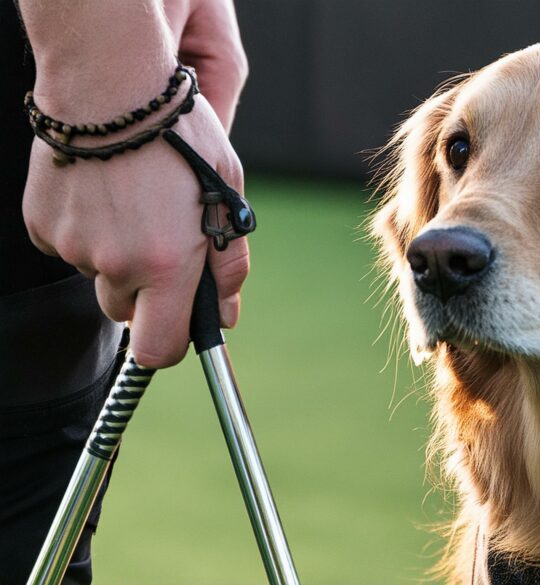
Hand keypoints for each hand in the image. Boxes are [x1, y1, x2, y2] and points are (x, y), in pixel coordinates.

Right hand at [19, 0, 249, 368]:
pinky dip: (87, 231)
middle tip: (162, 237)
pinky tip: (103, 191)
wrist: (111, 86)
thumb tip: (227, 316)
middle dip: (147, 288)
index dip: (173, 343)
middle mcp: (116, 263)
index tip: (182, 325)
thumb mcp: (228, 197)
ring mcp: (74, 246)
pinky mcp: (42, 226)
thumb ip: (228, 265)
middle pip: (128, 311)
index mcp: (168, 264)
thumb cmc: (180, 138)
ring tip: (133, 201)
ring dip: (117, 255)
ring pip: (99, 275)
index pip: (160, 348)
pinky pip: (70, 248)